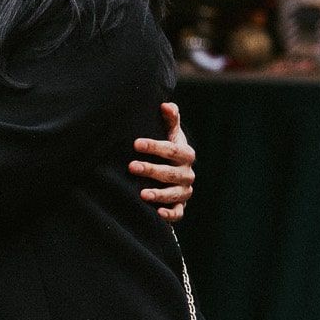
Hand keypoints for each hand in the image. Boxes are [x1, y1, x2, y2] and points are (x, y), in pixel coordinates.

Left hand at [129, 101, 195, 222]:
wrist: (175, 172)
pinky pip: (178, 213)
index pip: (172, 150)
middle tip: (131, 166)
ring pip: (174, 194)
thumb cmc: (169, 150)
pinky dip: (170, 214)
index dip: (155, 146)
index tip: (136, 143)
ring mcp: (185, 191)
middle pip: (171, 173)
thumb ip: (171, 120)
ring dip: (159, 194)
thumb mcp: (172, 134)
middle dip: (151, 170)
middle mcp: (187, 174)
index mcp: (186, 154)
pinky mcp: (180, 206)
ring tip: (141, 194)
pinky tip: (158, 213)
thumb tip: (166, 104)